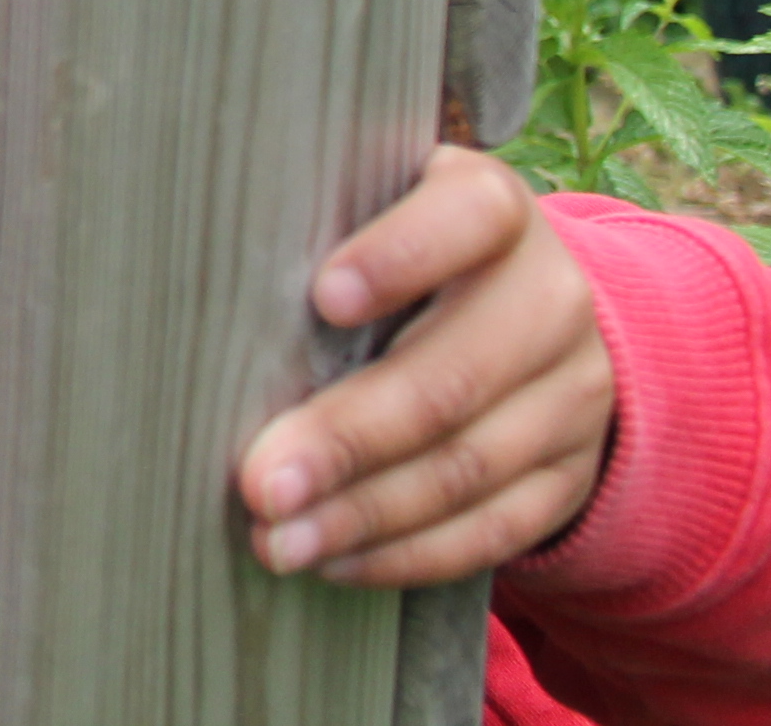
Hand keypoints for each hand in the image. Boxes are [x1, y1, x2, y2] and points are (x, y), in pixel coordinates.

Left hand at [236, 146, 613, 584]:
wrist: (528, 313)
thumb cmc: (397, 248)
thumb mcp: (373, 211)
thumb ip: (316, 227)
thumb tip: (199, 290)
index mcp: (496, 210)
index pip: (468, 217)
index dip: (400, 255)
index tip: (323, 297)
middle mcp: (550, 299)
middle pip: (454, 375)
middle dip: (348, 438)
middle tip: (258, 482)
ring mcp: (571, 393)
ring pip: (470, 466)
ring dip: (364, 513)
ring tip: (279, 538)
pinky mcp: (568, 473)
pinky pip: (495, 529)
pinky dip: (408, 553)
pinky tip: (334, 560)